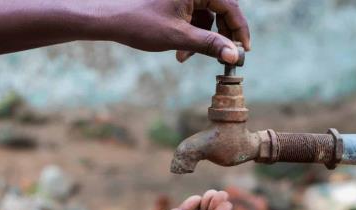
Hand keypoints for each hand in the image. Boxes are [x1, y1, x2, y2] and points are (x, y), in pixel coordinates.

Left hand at [106, 0, 249, 63]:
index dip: (239, 30)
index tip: (245, 51)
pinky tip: (180, 52)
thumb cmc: (141, 23)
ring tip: (186, 57)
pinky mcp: (179, 2)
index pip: (230, 7)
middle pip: (222, 11)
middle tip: (223, 57)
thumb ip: (210, 45)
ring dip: (203, 40)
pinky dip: (193, 36)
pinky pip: (196, 19)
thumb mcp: (179, 37)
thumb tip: (235, 56)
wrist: (111, 19)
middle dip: (220, 37)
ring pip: (209, 18)